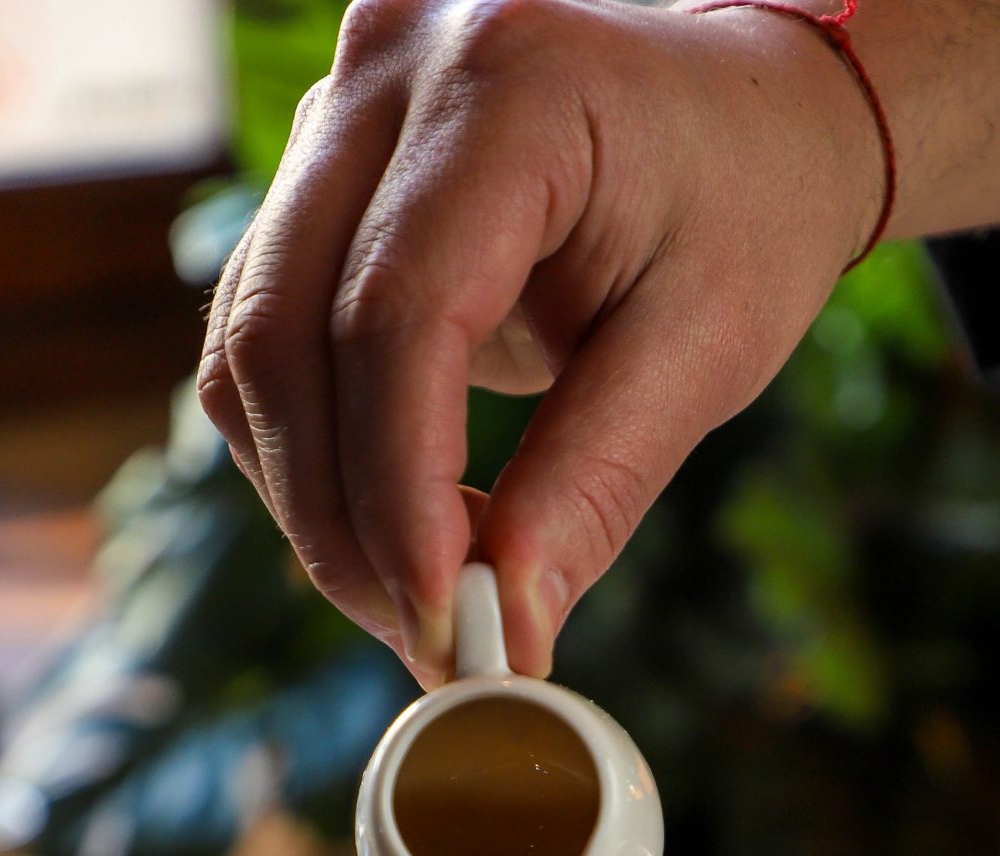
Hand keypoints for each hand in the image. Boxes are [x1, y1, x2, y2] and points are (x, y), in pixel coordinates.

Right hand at [198, 0, 882, 680]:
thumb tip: (503, 628)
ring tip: (424, 596)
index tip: (442, 621)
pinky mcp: (320, 174)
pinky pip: (265, 337)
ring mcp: (340, 112)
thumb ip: (593, 487)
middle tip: (428, 642)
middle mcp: (392, 70)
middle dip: (342, 522)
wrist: (747, 115)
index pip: (394, 316)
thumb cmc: (747, 209)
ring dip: (316, 502)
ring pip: (251, 347)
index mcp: (509, 86)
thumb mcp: (704, 351)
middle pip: (286, 334)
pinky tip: (403, 523)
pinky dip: (317, 455)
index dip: (398, 493)